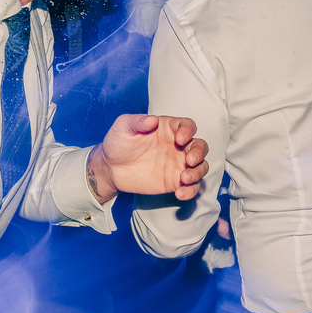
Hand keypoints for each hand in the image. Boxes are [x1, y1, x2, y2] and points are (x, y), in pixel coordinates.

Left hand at [86, 114, 207, 202]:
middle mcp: (177, 145)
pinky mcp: (175, 181)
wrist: (110, 168)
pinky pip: (191, 186)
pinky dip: (191, 190)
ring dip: (198, 172)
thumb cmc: (117, 142)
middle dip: (199, 152)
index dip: (188, 130)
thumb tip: (153, 120)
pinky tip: (180, 193)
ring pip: (200, 166)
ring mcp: (178, 164)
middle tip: (189, 160)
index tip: (180, 139)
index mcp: (167, 129)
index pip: (187, 125)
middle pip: (200, 146)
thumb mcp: (123, 127)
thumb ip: (138, 121)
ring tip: (184, 178)